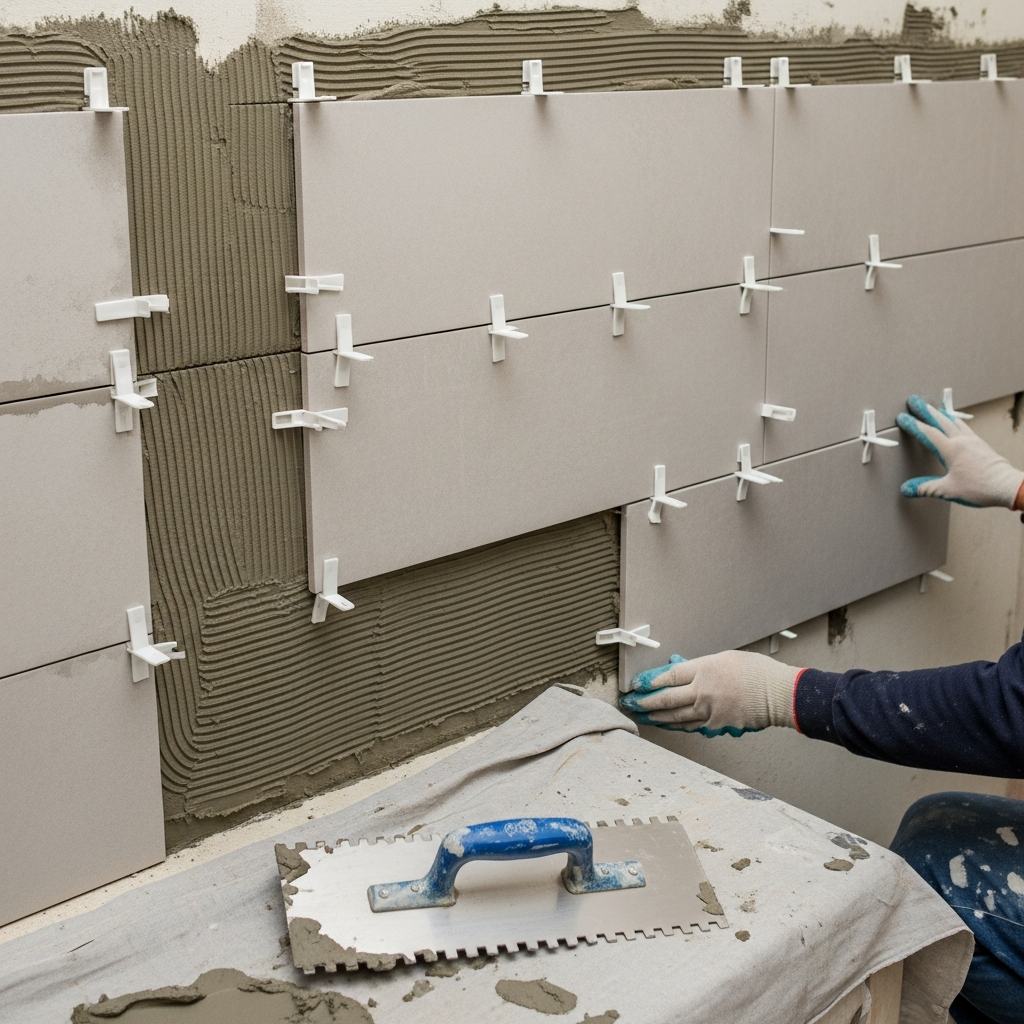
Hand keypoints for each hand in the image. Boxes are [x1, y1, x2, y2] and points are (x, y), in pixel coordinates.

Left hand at [618, 652, 800, 735]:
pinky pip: (694, 726)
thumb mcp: (725, 659)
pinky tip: (670, 725)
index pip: (669, 677)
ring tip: (644, 716)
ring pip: (676, 717)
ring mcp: (710, 711)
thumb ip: (700, 666)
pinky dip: (679, 725)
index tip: (637, 685)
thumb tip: (679, 668)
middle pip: (667, 699)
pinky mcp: (719, 726)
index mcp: (705, 670)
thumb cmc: (757, 672)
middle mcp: (704, 692)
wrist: (780, 694)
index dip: (650, 682)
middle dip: (645, 702)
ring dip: (657, 717)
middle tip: (631, 703)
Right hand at [897, 395, 1023, 508]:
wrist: (1006, 486)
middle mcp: (962, 441)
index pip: (928, 433)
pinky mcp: (982, 445)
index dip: (913, 424)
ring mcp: (974, 441)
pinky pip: (966, 428)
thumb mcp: (947, 490)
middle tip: (916, 400)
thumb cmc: (979, 487)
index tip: (903, 417)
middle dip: (926, 410)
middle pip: (941, 421)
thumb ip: (926, 488)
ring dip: (942, 414)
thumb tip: (908, 489)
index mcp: (951, 449)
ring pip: (955, 422)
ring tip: (935, 409)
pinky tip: (957, 424)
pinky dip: (957, 422)